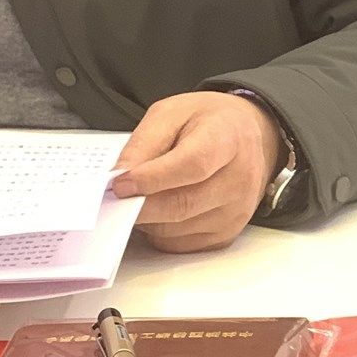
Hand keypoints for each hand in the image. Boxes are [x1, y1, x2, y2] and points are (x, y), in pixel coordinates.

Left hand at [111, 91, 283, 253]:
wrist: (244, 136)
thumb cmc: (207, 123)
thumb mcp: (172, 113)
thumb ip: (145, 142)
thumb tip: (121, 174)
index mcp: (227, 139)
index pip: (192, 165)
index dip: (153, 178)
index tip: (121, 183)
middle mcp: (239, 180)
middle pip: (183, 204)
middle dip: (140, 204)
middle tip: (113, 199)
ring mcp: (235, 212)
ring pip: (177, 229)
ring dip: (147, 219)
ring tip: (135, 198)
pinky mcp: (225, 234)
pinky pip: (181, 244)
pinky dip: (159, 232)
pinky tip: (154, 212)